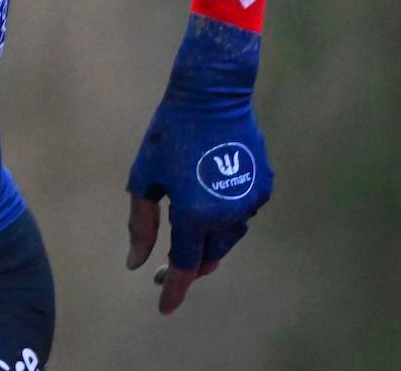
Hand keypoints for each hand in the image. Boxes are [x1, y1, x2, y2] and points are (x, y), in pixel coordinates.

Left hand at [124, 15, 271, 314]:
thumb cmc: (170, 131)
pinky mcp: (264, 186)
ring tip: (184, 228)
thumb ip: (140, 223)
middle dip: (188, 267)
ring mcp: (251, 200)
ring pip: (227, 238)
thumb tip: (136, 263)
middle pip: (208, 257)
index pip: (185, 265)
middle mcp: (229, 213)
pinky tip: (208, 203)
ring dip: (207, 242)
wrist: (213, 93)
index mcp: (196, 213)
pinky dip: (225, 218)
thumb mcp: (145, 176)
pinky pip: (241, 215)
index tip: (164, 307)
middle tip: (163, 269)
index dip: (174, 289)